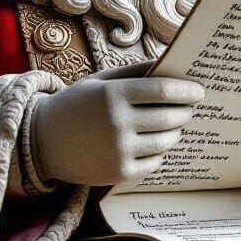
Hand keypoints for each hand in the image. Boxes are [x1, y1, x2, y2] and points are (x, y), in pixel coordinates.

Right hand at [29, 60, 203, 185]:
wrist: (42, 141)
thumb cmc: (76, 105)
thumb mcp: (101, 81)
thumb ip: (136, 71)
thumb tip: (171, 67)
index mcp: (113, 95)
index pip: (164, 90)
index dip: (187, 90)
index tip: (199, 91)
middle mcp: (118, 123)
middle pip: (170, 117)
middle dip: (185, 111)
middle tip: (189, 108)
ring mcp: (119, 150)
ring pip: (166, 141)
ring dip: (175, 132)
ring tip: (172, 125)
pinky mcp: (119, 173)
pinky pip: (155, 161)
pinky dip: (159, 152)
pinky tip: (153, 144)